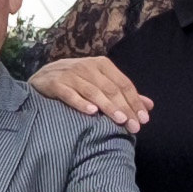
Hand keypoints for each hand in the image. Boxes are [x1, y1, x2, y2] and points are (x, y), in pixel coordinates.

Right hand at [29, 51, 148, 126]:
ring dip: (108, 106)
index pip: (123, 84)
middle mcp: (87, 67)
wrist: (42, 77)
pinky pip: (70, 94)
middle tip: (134, 127)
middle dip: (125, 108)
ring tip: (119, 120)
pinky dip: (81, 103)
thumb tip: (150, 105)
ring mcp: (71, 74)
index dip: (135, 101)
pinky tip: (91, 112)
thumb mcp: (101, 83)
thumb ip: (124, 94)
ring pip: (93, 92)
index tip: (143, 120)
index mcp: (102, 65)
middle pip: (111, 89)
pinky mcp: (55, 83)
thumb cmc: (77, 82)